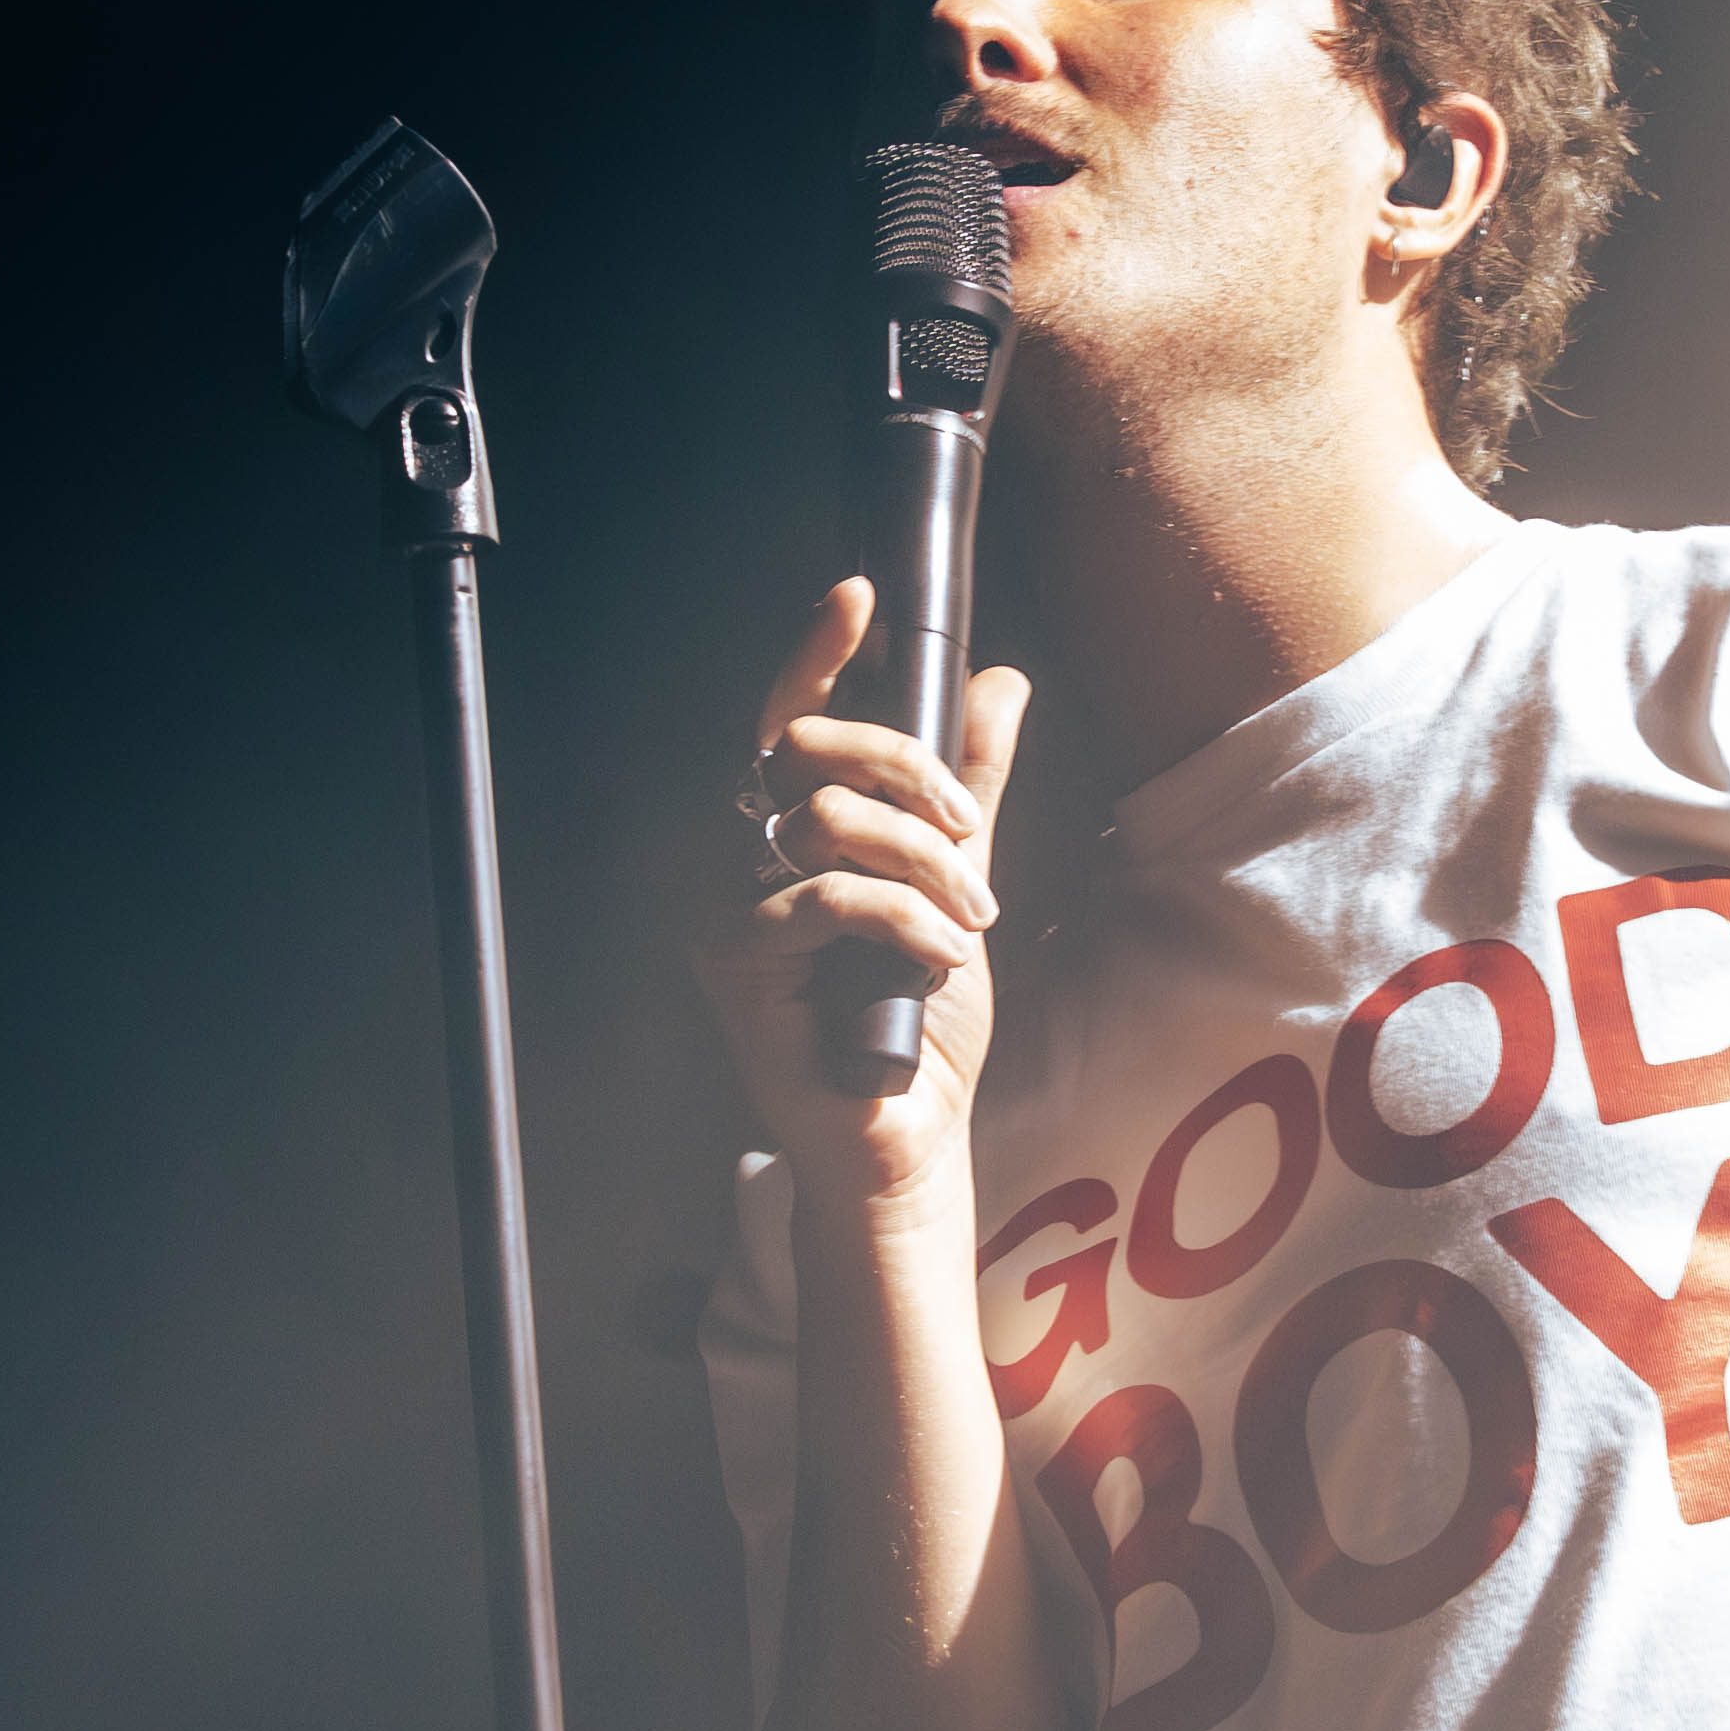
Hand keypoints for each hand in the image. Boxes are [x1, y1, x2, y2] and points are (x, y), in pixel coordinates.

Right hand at [686, 579, 1031, 1204]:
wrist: (909, 1134)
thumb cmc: (921, 1021)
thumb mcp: (960, 885)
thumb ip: (971, 794)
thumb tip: (1003, 685)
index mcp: (790, 835)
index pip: (788, 720)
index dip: (818, 652)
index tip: (864, 596)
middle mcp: (743, 861)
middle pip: (804, 750)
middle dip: (908, 771)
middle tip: (966, 831)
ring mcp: (727, 910)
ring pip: (825, 820)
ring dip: (923, 860)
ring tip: (969, 919)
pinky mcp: (732, 963)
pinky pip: (826, 897)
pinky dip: (903, 918)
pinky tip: (939, 955)